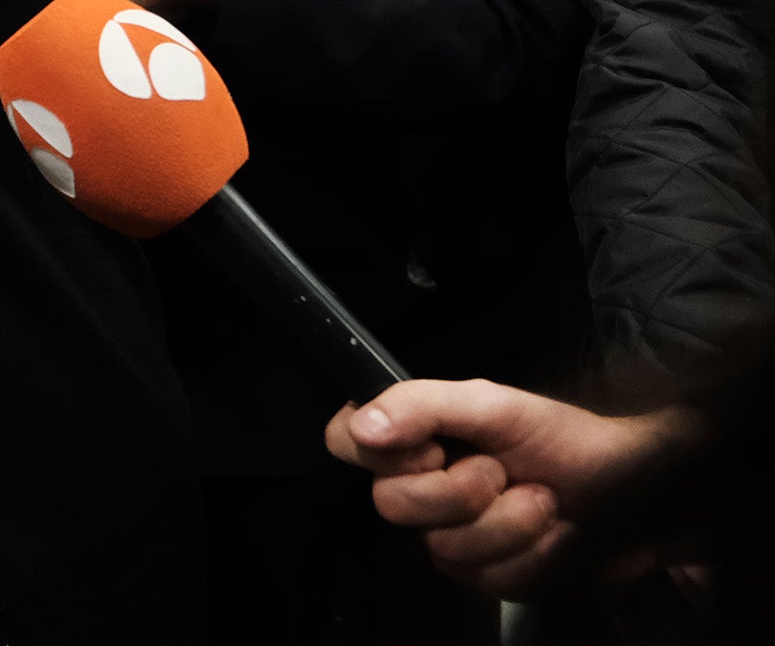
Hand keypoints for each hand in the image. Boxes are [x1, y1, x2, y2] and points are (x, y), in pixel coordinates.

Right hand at [324, 379, 685, 597]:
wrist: (638, 491)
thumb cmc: (566, 438)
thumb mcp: (495, 404)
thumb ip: (422, 405)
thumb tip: (360, 427)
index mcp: (415, 435)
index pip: (345, 439)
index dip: (376, 451)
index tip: (431, 445)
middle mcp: (422, 486)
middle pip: (389, 504)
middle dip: (459, 491)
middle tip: (503, 470)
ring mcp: (452, 536)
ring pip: (443, 549)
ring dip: (509, 524)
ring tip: (545, 500)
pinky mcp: (489, 578)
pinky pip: (488, 578)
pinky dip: (534, 553)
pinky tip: (556, 533)